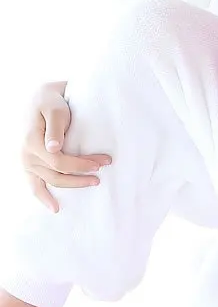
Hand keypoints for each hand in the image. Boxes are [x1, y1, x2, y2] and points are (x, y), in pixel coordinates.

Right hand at [20, 82, 111, 212]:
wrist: (42, 98)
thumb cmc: (51, 101)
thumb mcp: (55, 109)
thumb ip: (55, 127)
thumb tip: (53, 148)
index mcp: (32, 142)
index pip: (59, 162)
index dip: (81, 165)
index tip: (102, 162)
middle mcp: (26, 155)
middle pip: (57, 173)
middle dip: (81, 175)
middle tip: (102, 172)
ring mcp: (27, 162)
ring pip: (50, 181)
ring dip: (72, 185)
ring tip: (94, 183)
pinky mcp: (30, 165)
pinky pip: (34, 186)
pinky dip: (43, 198)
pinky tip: (55, 209)